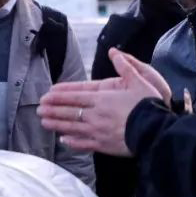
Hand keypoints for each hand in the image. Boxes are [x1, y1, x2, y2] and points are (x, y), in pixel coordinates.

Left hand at [37, 49, 163, 156]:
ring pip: (72, 127)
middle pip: (69, 112)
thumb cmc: (148, 105)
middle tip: (39, 109)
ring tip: (44, 122)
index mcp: (102, 99)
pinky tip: (64, 140)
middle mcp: (96, 115)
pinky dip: (72, 141)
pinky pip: (84, 143)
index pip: (75, 96)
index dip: (59, 96)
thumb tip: (114, 51)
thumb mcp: (139, 80)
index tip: (46, 96)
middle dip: (53, 110)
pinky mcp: (103, 145)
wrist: (156, 131)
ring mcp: (98, 131)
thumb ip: (124, 65)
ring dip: (57, 124)